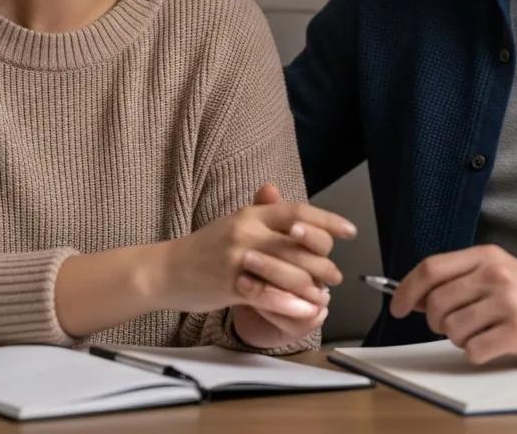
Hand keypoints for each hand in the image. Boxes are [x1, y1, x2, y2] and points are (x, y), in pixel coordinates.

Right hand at [155, 183, 354, 324]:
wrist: (166, 269)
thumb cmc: (205, 248)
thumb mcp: (235, 223)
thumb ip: (264, 215)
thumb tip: (291, 208)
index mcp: (252, 215)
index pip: (298, 211)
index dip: (327, 220)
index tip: (349, 231)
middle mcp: (247, 231)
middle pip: (299, 241)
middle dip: (324, 260)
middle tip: (335, 274)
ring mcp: (238, 258)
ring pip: (289, 269)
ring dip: (313, 284)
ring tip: (325, 294)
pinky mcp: (230, 285)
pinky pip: (268, 294)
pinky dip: (290, 302)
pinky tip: (305, 309)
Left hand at [390, 245, 516, 364]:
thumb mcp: (494, 272)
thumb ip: (457, 278)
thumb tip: (415, 296)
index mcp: (484, 255)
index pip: (431, 268)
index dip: (407, 290)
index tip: (397, 307)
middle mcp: (495, 274)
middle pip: (438, 303)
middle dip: (435, 321)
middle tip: (450, 326)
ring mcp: (508, 302)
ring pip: (453, 329)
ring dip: (458, 339)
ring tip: (478, 332)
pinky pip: (474, 350)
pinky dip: (475, 353)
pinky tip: (492, 344)